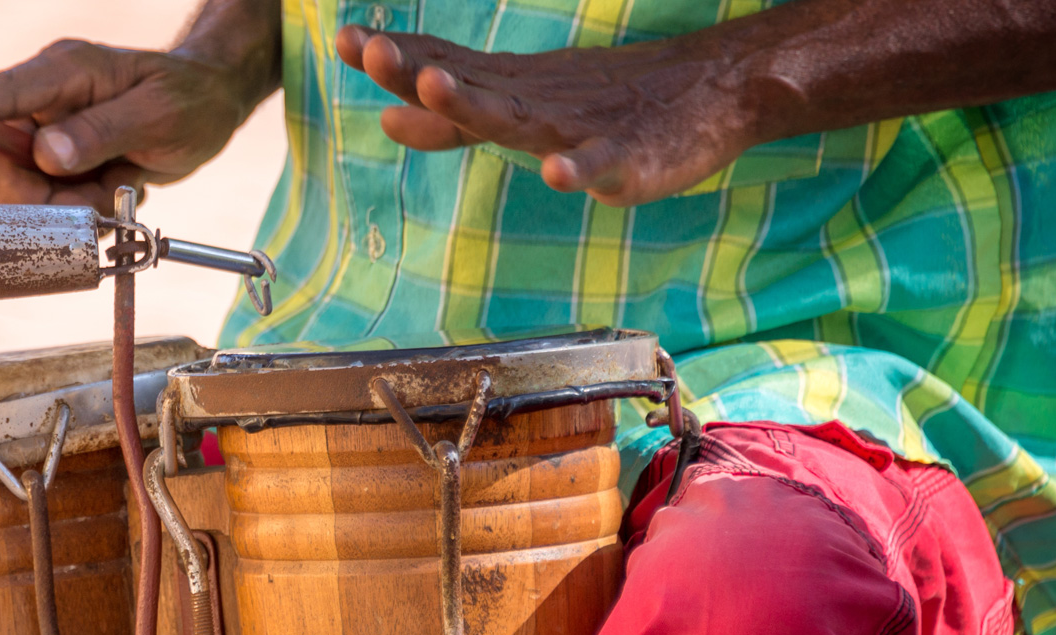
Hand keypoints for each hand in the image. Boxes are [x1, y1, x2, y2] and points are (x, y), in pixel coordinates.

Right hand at [0, 39, 266, 212]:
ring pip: (21, 189)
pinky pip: (50, 201)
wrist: (210, 106)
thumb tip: (45, 155)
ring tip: (115, 184)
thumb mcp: (157, 115)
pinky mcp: (59, 162)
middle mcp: (44, 101)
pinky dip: (82, 206)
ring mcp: (49, 133)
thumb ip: (100, 132)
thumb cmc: (188, 99)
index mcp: (62, 72)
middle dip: (31, 191)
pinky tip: (116, 186)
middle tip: (82, 194)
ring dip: (66, 203)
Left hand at [337, 26, 764, 206]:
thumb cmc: (603, 104)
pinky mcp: (631, 160)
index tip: (346, 41)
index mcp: (510, 90)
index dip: (395, 59)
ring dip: (476, 103)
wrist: (709, 91)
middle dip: (418, 69)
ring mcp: (582, 129)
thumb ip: (454, 121)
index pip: (444, 69)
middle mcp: (538, 102)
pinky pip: (602, 164)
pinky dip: (579, 167)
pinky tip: (556, 172)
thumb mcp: (521, 109)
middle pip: (469, 86)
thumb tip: (386, 116)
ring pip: (521, 118)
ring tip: (435, 86)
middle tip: (372, 50)